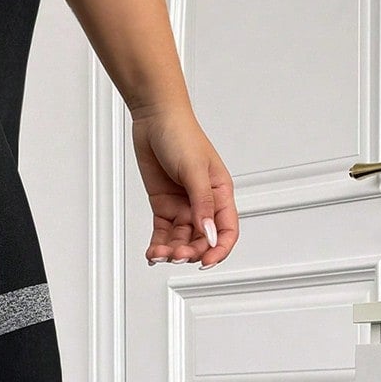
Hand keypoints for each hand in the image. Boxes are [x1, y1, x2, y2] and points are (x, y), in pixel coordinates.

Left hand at [131, 103, 238, 268]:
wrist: (154, 119)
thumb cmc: (181, 135)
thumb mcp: (194, 170)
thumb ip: (202, 204)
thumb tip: (209, 233)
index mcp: (220, 193)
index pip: (227, 230)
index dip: (219, 249)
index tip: (205, 262)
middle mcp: (203, 203)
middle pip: (202, 240)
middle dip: (190, 252)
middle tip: (176, 256)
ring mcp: (182, 205)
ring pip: (181, 239)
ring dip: (171, 251)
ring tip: (159, 255)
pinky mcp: (164, 206)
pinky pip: (163, 233)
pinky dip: (158, 245)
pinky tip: (153, 254)